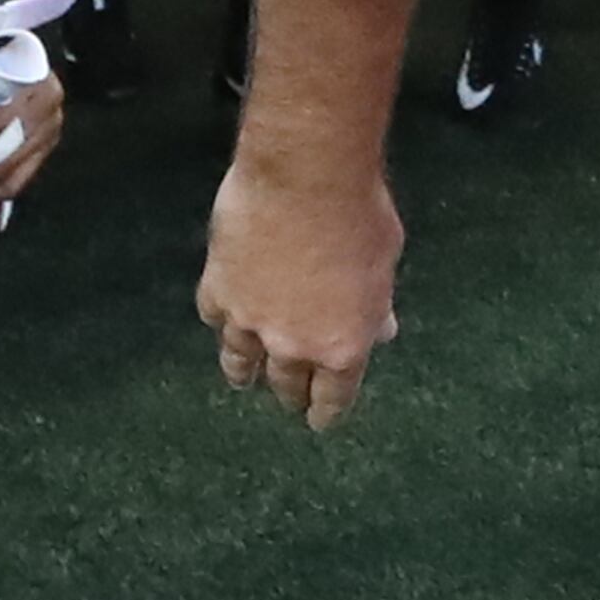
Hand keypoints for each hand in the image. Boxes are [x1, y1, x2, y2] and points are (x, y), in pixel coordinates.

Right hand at [197, 150, 400, 429]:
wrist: (306, 178)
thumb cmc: (361, 214)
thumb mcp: (384, 265)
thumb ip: (376, 306)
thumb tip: (381, 329)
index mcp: (343, 347)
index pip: (332, 398)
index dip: (325, 413)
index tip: (319, 421)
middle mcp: (293, 345)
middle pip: (286, 384)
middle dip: (289, 394)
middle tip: (289, 398)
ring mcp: (249, 321)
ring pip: (240, 360)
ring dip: (243, 372)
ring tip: (241, 378)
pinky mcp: (218, 288)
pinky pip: (215, 317)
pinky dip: (221, 320)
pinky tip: (221, 320)